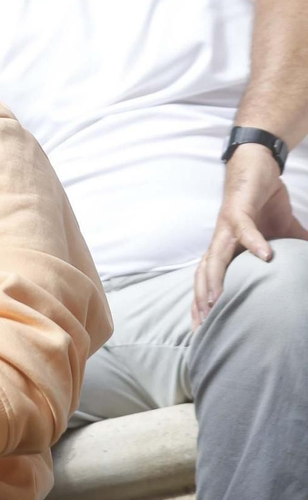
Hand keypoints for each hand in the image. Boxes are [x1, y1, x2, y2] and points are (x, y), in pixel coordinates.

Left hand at [194, 143, 307, 326]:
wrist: (257, 169)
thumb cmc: (263, 204)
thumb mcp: (280, 237)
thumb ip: (290, 255)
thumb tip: (304, 270)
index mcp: (227, 251)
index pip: (210, 283)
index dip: (204, 305)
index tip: (202, 330)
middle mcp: (221, 242)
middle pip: (204, 276)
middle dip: (201, 301)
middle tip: (202, 325)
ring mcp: (226, 227)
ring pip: (215, 257)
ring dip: (214, 279)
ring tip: (217, 301)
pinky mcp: (238, 211)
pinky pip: (244, 229)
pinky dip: (254, 242)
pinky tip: (265, 256)